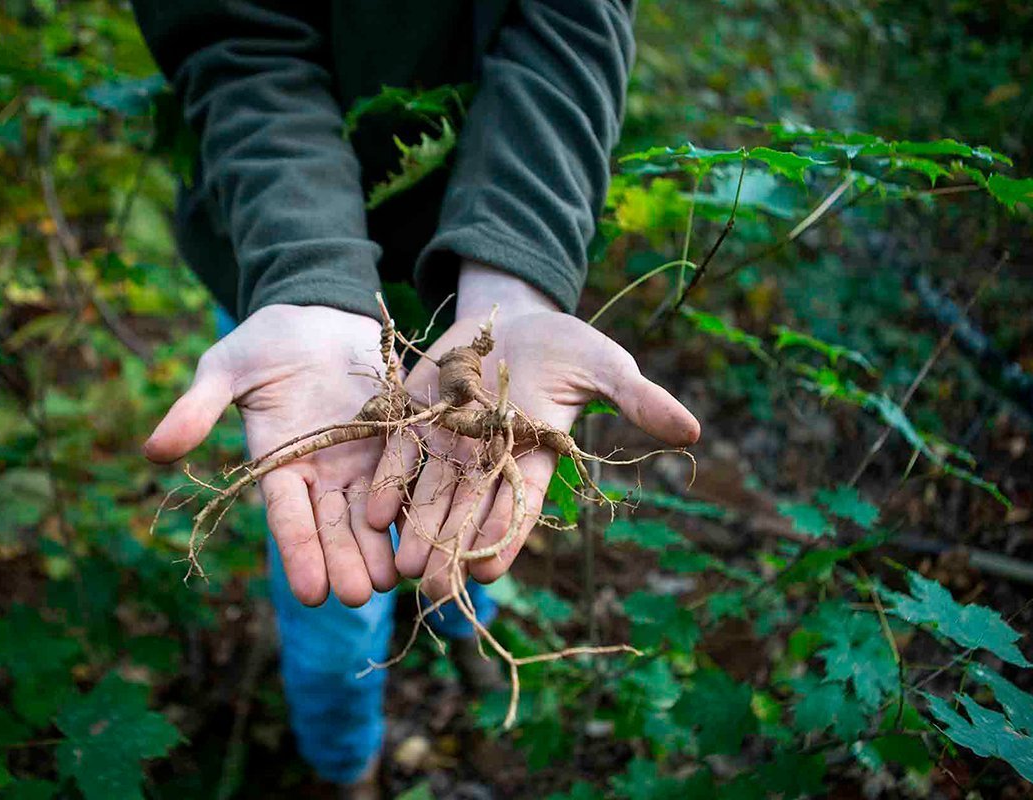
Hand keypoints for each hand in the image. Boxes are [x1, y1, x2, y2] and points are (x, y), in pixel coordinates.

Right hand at [144, 304, 396, 606]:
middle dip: (345, 562)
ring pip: (374, 513)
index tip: (310, 593)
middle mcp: (322, 472)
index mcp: (279, 464)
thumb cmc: (264, 342)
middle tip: (359, 598)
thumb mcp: (224, 368)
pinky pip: (410, 475)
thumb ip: (197, 408)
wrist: (318, 313)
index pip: (287, 517)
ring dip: (383, 548)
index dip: (300, 552)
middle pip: (334, 525)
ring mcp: (362, 459)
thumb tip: (152, 450)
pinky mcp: (397, 437)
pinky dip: (418, 505)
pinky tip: (433, 535)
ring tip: (395, 581)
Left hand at [367, 265, 699, 598]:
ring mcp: (451, 440)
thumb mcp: (605, 366)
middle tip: (435, 589)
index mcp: (536, 452)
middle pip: (469, 509)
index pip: (520, 501)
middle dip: (451, 548)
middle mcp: (490, 456)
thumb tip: (693, 430)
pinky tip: (374, 513)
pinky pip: (400, 455)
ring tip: (401, 566)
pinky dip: (389, 483)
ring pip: (431, 493)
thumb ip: (638, 399)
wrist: (512, 317)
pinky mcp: (417, 417)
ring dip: (416, 529)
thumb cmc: (568, 346)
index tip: (489, 569)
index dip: (505, 534)